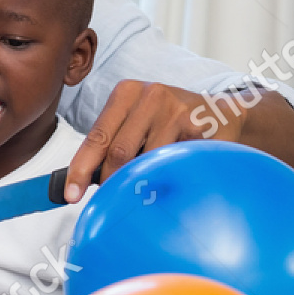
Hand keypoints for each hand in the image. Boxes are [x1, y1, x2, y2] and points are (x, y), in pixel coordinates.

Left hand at [63, 80, 238, 201]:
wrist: (222, 114)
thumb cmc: (169, 123)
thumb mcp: (138, 122)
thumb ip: (113, 143)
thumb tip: (82, 180)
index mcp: (125, 93)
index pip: (96, 136)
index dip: (80, 168)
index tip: (71, 194)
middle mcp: (148, 95)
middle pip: (117, 151)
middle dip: (110, 181)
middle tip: (109, 201)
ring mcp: (176, 109)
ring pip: (147, 160)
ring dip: (142, 182)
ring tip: (145, 189)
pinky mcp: (200, 125)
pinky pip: (175, 162)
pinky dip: (167, 176)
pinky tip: (170, 178)